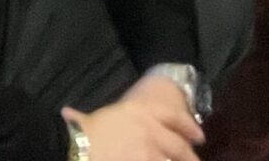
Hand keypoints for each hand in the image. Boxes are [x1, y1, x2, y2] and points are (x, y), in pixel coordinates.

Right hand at [62, 70, 204, 159]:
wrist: (76, 148)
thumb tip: (70, 115)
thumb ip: (98, 117)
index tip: (198, 136)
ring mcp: (150, 154)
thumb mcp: (94, 117)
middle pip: (179, 146)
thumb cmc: (82, 133)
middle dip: (190, 157)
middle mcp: (151, 130)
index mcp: (141, 112)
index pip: (173, 117)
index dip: (189, 127)